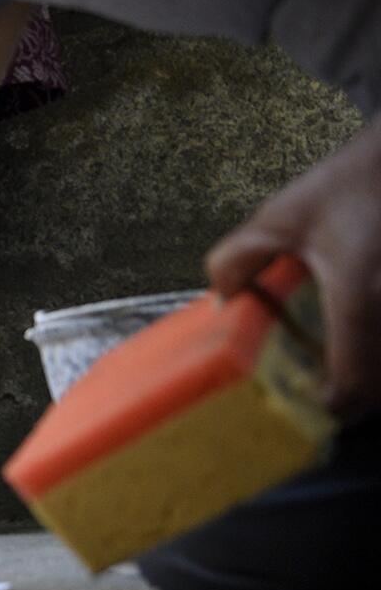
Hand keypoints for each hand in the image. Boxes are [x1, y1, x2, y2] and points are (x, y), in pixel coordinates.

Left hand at [206, 119, 380, 416]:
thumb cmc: (350, 183)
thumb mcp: (281, 217)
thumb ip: (238, 260)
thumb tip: (223, 301)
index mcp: (360, 296)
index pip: (355, 383)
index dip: (334, 405)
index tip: (315, 404)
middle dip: (359, 395)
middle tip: (329, 388)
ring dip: (377, 373)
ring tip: (351, 364)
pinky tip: (371, 338)